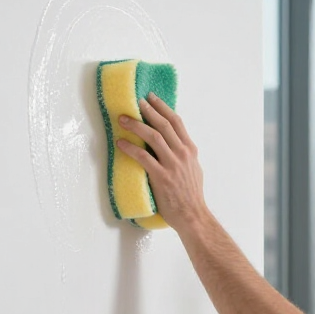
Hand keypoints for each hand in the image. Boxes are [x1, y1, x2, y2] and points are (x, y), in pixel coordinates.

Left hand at [114, 94, 208, 233]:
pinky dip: (130, 148)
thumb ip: (184, 155)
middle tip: (136, 101)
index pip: (176, 122)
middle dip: (148, 110)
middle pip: (163, 124)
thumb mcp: (194, 169)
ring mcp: (172, 165)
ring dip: (136, 125)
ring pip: (153, 136)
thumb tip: (171, 145)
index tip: (152, 98)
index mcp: (190, 151)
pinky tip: (121, 143)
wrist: (193, 215)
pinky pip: (143, 157)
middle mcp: (182, 154)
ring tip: (123, 119)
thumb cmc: (192, 196)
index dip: (163, 107)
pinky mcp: (161, 177)